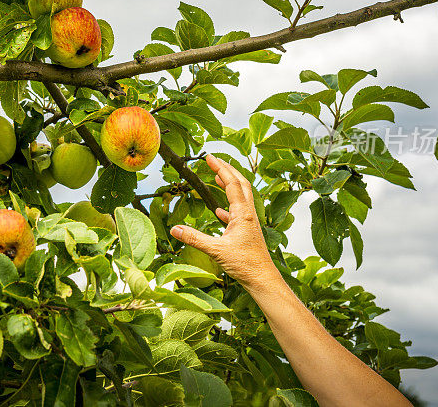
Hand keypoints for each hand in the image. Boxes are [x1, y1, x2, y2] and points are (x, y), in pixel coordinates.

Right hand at [170, 155, 275, 289]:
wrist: (262, 279)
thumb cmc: (246, 265)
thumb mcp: (216, 251)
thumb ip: (194, 238)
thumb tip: (174, 229)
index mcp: (243, 214)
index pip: (232, 184)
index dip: (220, 168)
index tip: (209, 157)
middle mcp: (249, 214)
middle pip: (241, 184)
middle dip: (228, 170)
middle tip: (215, 160)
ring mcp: (249, 223)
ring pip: (241, 197)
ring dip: (230, 184)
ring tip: (218, 177)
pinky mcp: (247, 232)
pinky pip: (238, 213)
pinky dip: (229, 206)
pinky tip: (220, 211)